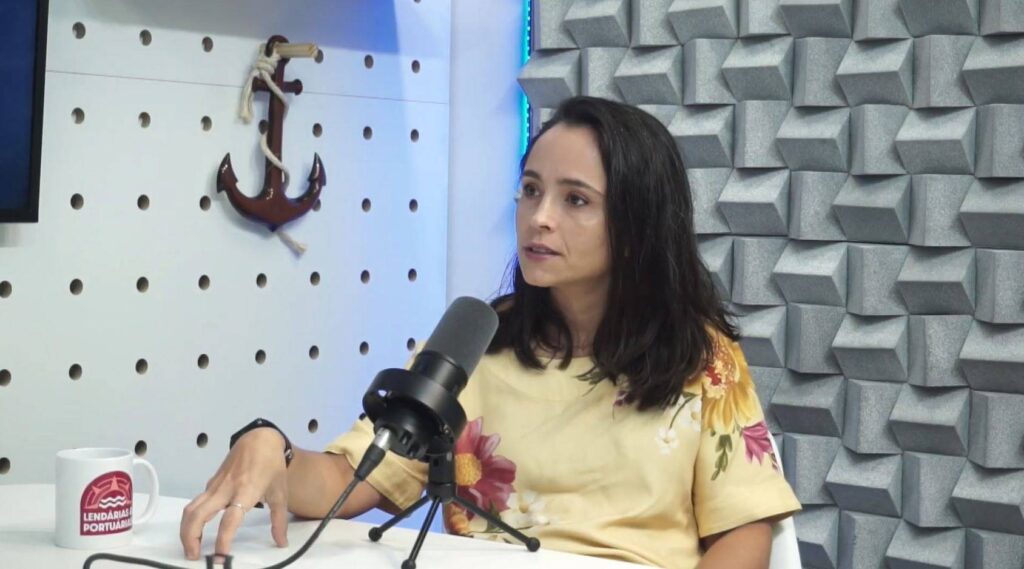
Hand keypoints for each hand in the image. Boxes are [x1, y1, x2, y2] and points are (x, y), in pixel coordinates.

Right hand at [179, 428, 290, 560]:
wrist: (259, 439)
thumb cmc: (271, 466)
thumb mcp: (280, 493)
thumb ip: (279, 520)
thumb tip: (282, 543)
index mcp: (246, 492)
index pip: (230, 520)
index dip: (224, 539)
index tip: (221, 556)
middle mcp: (226, 489)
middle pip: (198, 515)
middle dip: (191, 538)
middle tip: (194, 556)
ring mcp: (215, 486)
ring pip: (191, 509)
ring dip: (186, 530)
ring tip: (192, 548)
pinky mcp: (210, 483)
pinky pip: (196, 502)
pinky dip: (191, 518)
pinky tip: (197, 530)